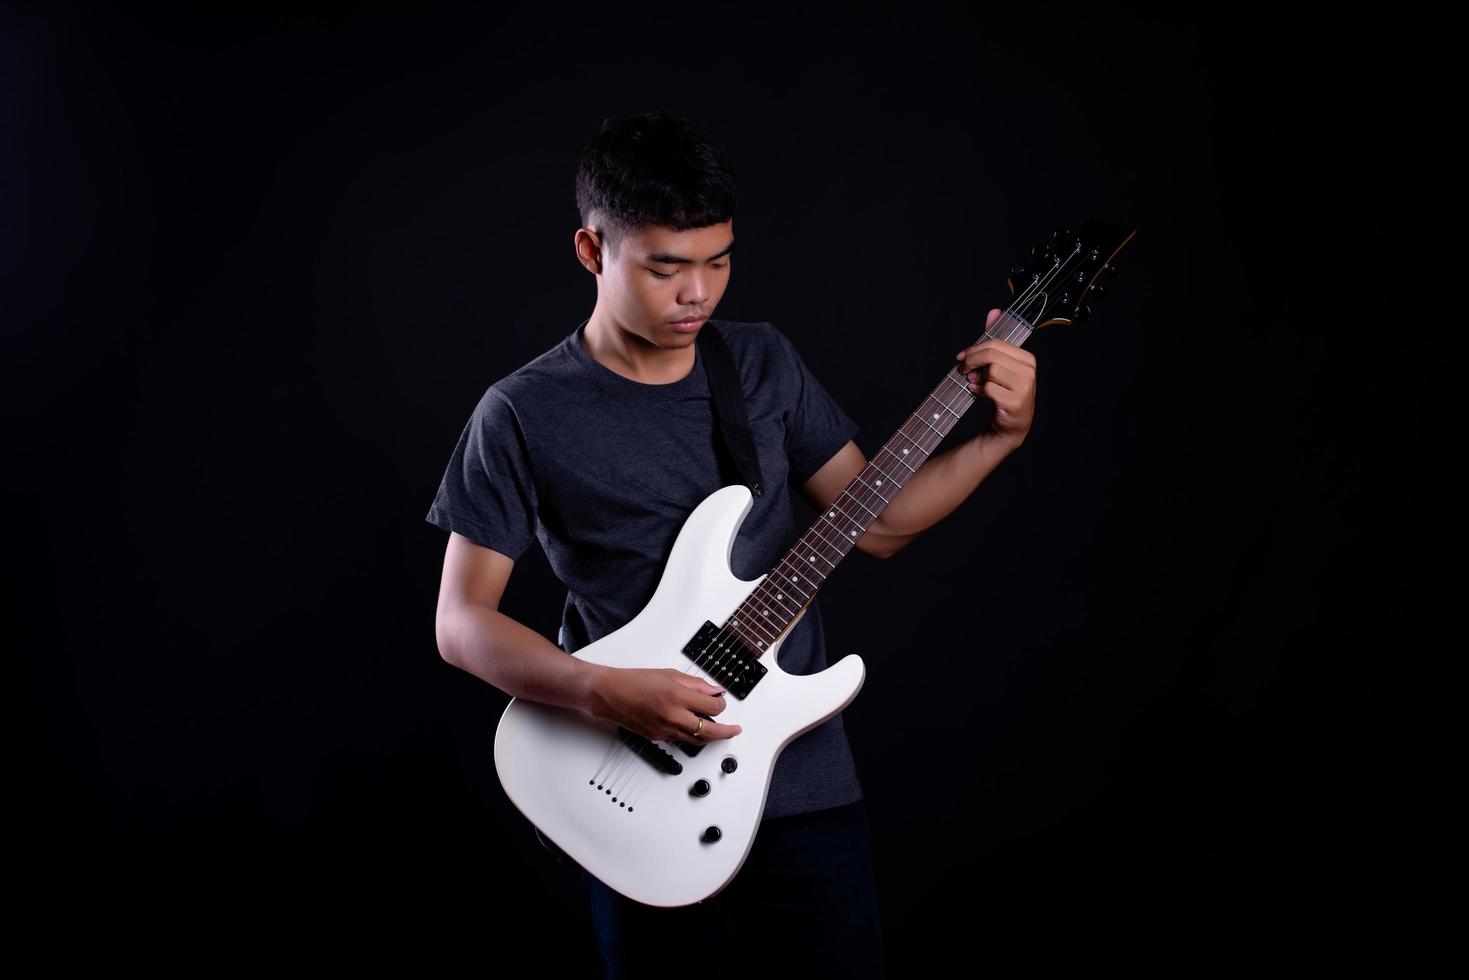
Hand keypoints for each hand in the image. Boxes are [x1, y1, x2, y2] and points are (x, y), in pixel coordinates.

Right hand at [585, 667, 742, 742]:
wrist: (609, 694)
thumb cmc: (635, 680)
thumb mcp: (670, 674)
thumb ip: (696, 685)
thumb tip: (715, 691)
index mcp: (678, 696)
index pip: (713, 706)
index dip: (721, 703)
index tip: (721, 700)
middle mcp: (673, 716)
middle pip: (710, 731)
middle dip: (727, 732)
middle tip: (735, 730)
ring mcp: (665, 730)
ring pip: (697, 740)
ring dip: (710, 736)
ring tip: (719, 731)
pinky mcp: (658, 738)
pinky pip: (681, 740)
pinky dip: (691, 735)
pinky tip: (693, 728)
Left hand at [955, 308, 1037, 447]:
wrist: (1010, 425)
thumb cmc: (1004, 392)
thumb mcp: (1001, 365)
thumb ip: (997, 340)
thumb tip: (994, 311)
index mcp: (1028, 358)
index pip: (996, 344)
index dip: (974, 349)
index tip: (962, 356)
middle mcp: (1029, 371)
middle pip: (992, 355)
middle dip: (972, 361)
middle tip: (962, 369)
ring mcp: (1024, 387)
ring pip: (990, 372)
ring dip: (977, 379)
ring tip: (976, 384)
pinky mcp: (1015, 401)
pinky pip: (989, 388)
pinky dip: (979, 391)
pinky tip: (979, 394)